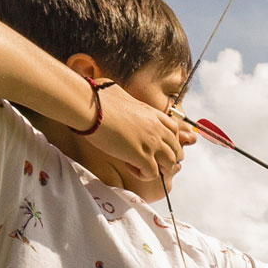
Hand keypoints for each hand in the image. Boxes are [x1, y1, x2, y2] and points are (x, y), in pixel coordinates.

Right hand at [87, 84, 188, 200]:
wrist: (90, 106)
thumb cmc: (98, 97)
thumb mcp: (119, 93)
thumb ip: (123, 98)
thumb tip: (113, 93)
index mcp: (153, 114)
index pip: (174, 130)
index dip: (167, 141)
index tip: (152, 145)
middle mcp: (157, 128)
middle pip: (176, 149)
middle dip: (165, 158)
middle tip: (149, 160)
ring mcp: (151, 143)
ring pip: (170, 164)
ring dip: (157, 168)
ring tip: (140, 165)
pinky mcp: (141, 156)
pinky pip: (153, 174)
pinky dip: (143, 174)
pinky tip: (129, 166)